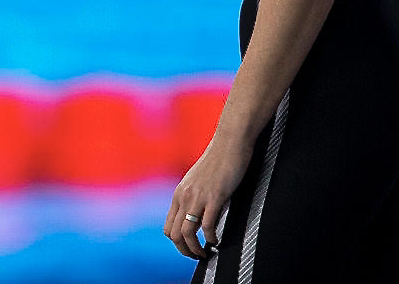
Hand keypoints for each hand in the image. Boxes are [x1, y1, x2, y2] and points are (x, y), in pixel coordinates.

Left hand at [163, 136, 252, 259]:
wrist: (230, 142)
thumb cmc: (218, 160)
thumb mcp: (198, 180)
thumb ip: (194, 196)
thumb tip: (196, 215)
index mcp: (180, 193)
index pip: (168, 227)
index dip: (177, 243)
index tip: (190, 247)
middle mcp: (185, 196)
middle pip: (174, 234)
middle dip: (185, 251)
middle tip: (198, 256)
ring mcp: (198, 197)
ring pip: (187, 233)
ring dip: (195, 249)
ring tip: (206, 253)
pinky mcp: (214, 197)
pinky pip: (207, 227)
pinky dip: (211, 238)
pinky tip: (217, 239)